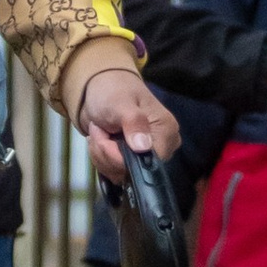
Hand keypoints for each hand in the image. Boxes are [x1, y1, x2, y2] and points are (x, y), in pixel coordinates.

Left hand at [77, 61, 179, 184]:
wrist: (99, 91)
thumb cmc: (113, 91)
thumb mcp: (120, 103)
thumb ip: (133, 122)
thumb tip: (143, 147)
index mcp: (167, 132)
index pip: (148, 163)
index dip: (121, 158)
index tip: (105, 139)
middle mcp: (161, 149)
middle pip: (132, 172)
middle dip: (107, 154)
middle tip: (99, 131)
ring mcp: (145, 158)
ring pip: (119, 175)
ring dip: (100, 155)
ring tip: (100, 131)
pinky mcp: (131, 163)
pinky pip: (114, 174)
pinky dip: (101, 159)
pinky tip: (100, 141)